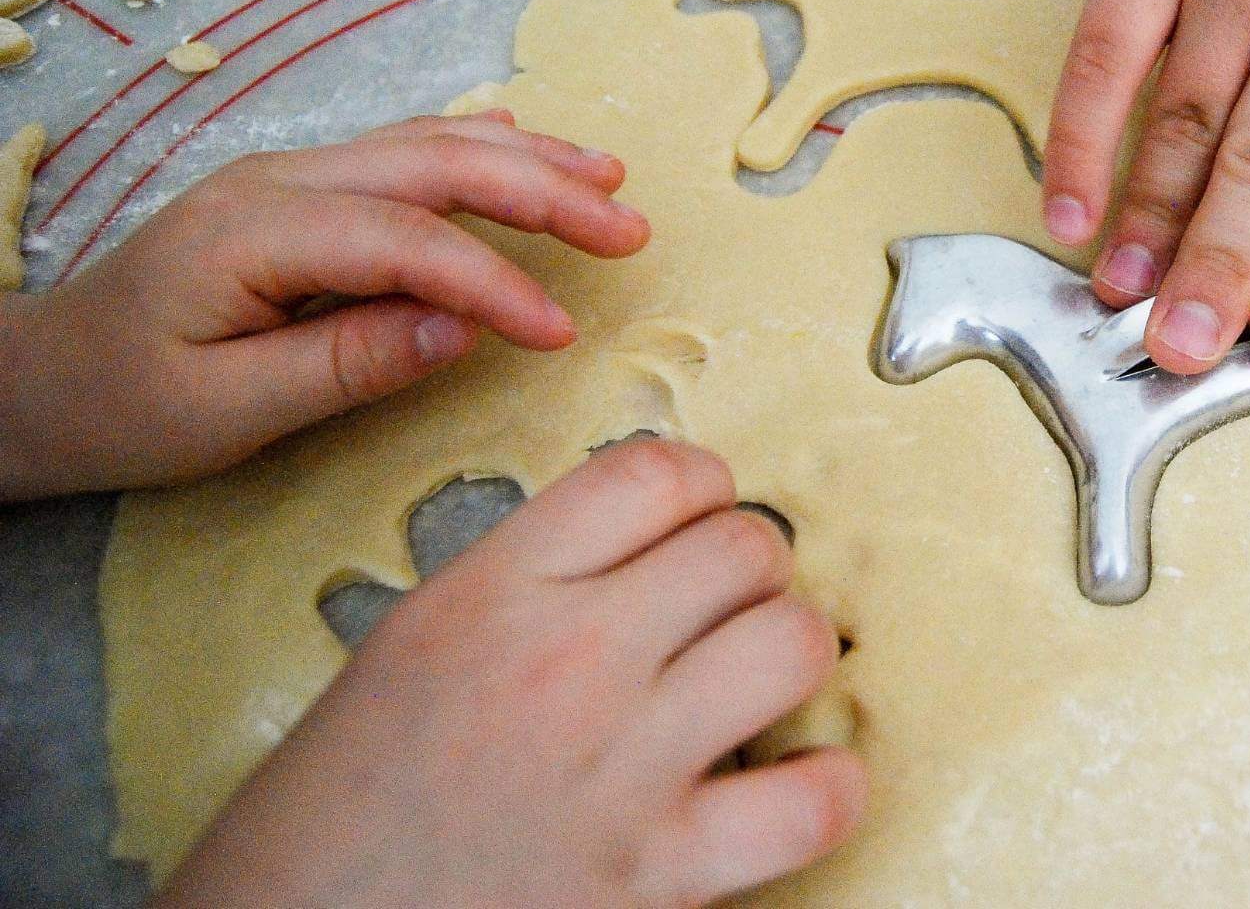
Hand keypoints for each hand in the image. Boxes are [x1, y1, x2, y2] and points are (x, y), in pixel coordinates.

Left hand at [0, 111, 648, 498]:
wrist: (31, 380)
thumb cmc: (118, 407)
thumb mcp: (223, 412)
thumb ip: (344, 364)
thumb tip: (461, 332)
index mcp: (252, 232)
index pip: (406, 240)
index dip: (495, 280)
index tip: (562, 331)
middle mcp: (277, 182)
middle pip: (434, 162)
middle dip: (543, 187)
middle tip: (630, 227)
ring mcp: (287, 177)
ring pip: (427, 143)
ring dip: (526, 158)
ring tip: (610, 180)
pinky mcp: (299, 194)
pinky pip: (405, 156)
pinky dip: (481, 154)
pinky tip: (529, 156)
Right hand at [159, 437, 865, 906]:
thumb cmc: (328, 823)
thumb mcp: (411, 648)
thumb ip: (525, 587)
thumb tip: (636, 555)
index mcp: (490, 595)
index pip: (650, 473)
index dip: (702, 486)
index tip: (703, 515)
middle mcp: (564, 662)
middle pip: (742, 546)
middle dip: (754, 570)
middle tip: (732, 607)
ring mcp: (618, 766)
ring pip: (791, 642)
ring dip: (793, 655)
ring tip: (762, 684)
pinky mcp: (655, 872)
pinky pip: (809, 801)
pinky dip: (827, 789)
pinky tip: (797, 784)